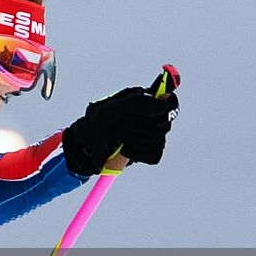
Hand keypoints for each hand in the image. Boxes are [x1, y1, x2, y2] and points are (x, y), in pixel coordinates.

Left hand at [62, 86, 179, 176]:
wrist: (85, 148)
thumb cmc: (96, 124)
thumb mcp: (111, 109)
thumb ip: (137, 102)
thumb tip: (163, 101)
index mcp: (144, 100)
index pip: (170, 101)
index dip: (163, 107)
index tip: (150, 111)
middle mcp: (152, 117)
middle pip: (163, 123)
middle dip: (137, 126)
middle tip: (120, 125)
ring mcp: (152, 136)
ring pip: (158, 140)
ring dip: (133, 140)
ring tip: (118, 137)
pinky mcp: (150, 152)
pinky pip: (153, 155)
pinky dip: (134, 153)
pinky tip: (123, 149)